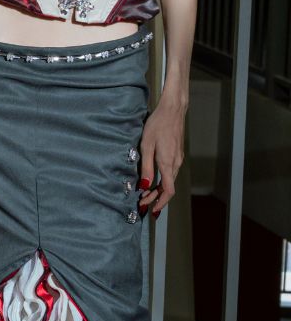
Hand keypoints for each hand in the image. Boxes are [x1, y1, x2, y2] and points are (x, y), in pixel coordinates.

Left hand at [139, 98, 185, 215]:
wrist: (173, 111)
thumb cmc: (157, 125)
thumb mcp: (146, 145)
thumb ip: (146, 167)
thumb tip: (144, 186)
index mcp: (168, 163)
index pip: (168, 191)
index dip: (160, 202)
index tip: (150, 209)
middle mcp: (176, 164)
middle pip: (168, 188)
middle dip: (156, 198)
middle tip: (142, 203)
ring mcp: (178, 159)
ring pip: (170, 181)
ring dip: (158, 190)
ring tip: (145, 194)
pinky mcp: (177, 154)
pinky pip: (170, 172)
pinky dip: (162, 180)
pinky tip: (152, 180)